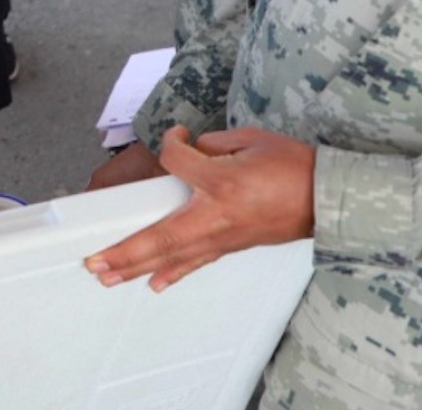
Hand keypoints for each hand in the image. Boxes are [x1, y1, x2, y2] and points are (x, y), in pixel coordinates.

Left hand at [84, 126, 315, 293]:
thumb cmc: (295, 166)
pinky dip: (173, 273)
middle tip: (94, 261)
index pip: (175, 161)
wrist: (328, 197)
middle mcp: (217, 214)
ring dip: (138, 267)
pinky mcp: (233, 245)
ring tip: (107, 276)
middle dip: (124, 251)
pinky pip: (197, 262)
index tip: (175, 137)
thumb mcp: (252, 139)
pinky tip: (154, 284)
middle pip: (161, 237)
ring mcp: (224, 236)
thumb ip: (214, 144)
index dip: (170, 144)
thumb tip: (191, 153)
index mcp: (222, 181)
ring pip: (174, 257)